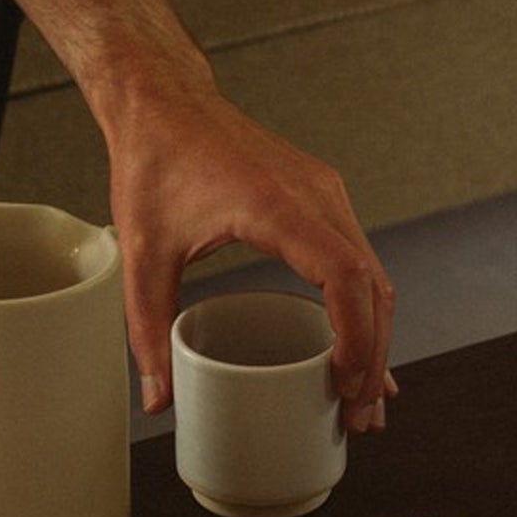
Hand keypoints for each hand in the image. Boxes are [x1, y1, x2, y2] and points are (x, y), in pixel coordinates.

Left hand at [103, 76, 396, 434]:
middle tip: (360, 415)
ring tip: (364, 398)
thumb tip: (160, 400)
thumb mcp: (141, 253)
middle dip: (374, 356)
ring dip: (375, 336)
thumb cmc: (153, 163)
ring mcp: (325, 194)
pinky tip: (361, 350)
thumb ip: (148, 329)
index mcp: (276, 204)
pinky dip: (364, 309)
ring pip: (373, 275)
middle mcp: (315, 195)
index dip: (356, 336)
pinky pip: (358, 260)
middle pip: (372, 285)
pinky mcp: (321, 199)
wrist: (163, 100)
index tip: (344, 384)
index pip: (343, 276)